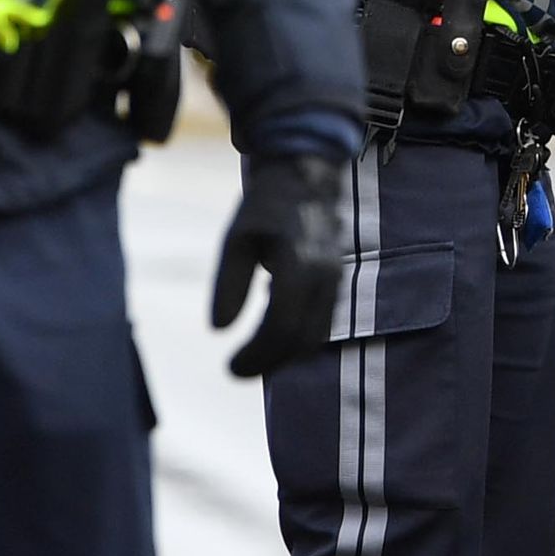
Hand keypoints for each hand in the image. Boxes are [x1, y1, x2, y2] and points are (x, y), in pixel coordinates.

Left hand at [213, 153, 350, 378]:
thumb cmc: (264, 210)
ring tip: (251, 361)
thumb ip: (229, 285)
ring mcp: (335, 282)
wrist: (306, 183)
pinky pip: (320, 325)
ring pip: (315, 336)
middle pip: (302, 338)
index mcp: (299, 264)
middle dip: (270, 362)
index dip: (257, 354)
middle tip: (235, 371)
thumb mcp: (235, 242)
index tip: (230, 368)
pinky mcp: (335, 286)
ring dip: (284, 356)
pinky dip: (296, 341)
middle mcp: (324, 277)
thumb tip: (219, 330)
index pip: (282, 324)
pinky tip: (270, 341)